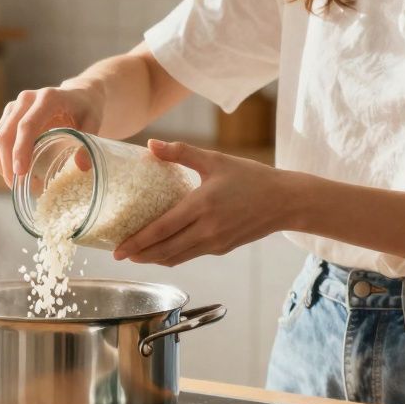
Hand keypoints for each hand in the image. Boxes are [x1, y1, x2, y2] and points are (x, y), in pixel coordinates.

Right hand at [0, 84, 103, 186]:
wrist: (78, 95)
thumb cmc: (86, 109)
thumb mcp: (94, 123)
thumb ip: (88, 143)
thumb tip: (81, 166)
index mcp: (48, 98)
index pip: (27, 126)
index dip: (21, 150)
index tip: (20, 173)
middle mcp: (26, 99)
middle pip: (6, 134)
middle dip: (8, 164)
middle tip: (18, 188)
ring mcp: (14, 107)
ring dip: (1, 164)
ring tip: (16, 185)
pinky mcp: (8, 116)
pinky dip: (0, 160)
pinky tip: (13, 173)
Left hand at [114, 140, 290, 266]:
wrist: (286, 201)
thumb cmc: (251, 177)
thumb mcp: (215, 160)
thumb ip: (181, 152)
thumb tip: (150, 144)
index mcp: (202, 206)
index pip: (161, 229)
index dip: (137, 241)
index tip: (118, 249)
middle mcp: (207, 229)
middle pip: (165, 250)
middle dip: (140, 255)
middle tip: (119, 254)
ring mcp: (215, 243)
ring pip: (177, 257)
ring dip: (154, 259)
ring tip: (136, 255)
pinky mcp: (222, 248)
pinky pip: (190, 255)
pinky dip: (172, 256)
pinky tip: (163, 251)